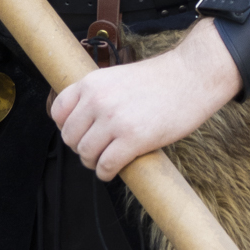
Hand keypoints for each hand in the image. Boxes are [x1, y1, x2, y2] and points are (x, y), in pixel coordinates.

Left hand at [50, 28, 240, 180]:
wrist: (192, 77)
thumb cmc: (160, 79)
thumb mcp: (117, 77)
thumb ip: (98, 95)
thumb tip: (84, 123)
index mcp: (92, 83)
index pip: (57, 111)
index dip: (66, 127)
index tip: (80, 133)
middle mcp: (98, 100)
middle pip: (70, 137)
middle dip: (81, 148)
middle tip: (96, 150)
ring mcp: (114, 120)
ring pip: (85, 154)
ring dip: (93, 162)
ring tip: (106, 160)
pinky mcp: (133, 139)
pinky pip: (106, 166)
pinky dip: (106, 173)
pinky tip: (114, 170)